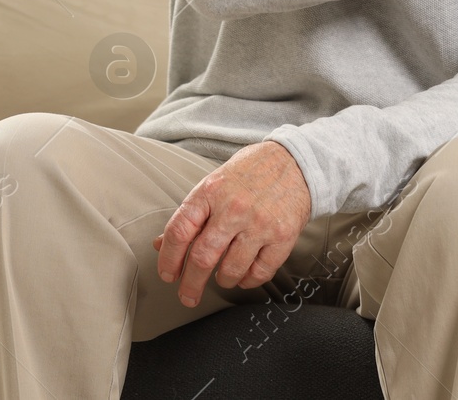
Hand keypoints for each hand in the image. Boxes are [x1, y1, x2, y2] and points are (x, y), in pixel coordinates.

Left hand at [152, 140, 311, 306]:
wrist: (296, 160)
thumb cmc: (251, 172)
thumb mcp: (215, 183)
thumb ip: (191, 214)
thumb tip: (161, 244)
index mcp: (211, 191)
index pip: (179, 231)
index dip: (168, 259)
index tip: (167, 274)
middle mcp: (234, 208)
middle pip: (202, 257)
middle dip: (190, 284)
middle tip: (187, 296)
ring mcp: (260, 223)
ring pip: (230, 270)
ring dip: (222, 280)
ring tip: (221, 278)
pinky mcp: (283, 236)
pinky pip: (260, 272)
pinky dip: (248, 280)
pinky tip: (244, 275)